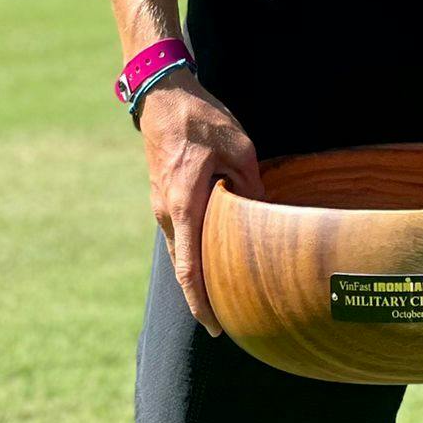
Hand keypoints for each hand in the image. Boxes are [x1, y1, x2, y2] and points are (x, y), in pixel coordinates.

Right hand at [140, 69, 263, 337]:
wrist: (162, 96)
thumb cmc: (201, 118)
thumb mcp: (238, 145)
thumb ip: (250, 183)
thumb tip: (263, 213)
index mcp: (184, 203)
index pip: (188, 266)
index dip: (201, 301)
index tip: (213, 327)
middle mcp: (166, 212)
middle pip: (183, 265)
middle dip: (202, 294)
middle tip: (230, 319)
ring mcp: (160, 205)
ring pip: (179, 250)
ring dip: (197, 272)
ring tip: (224, 292)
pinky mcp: (161, 196)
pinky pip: (176, 233)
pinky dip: (191, 251)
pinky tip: (210, 255)